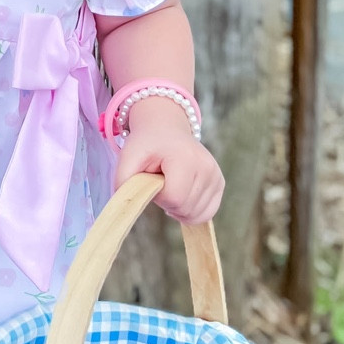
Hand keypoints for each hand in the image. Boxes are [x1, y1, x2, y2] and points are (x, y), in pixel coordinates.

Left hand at [112, 97, 224, 226]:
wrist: (166, 128)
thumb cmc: (147, 144)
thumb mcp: (128, 157)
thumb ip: (123, 181)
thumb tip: (129, 206)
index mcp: (185, 158)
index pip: (174, 198)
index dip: (159, 197)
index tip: (153, 181)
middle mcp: (206, 166)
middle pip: (185, 208)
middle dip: (168, 202)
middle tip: (160, 182)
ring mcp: (216, 175)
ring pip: (196, 214)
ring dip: (178, 208)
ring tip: (171, 186)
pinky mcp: (220, 182)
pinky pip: (207, 213)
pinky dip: (191, 211)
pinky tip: (181, 196)